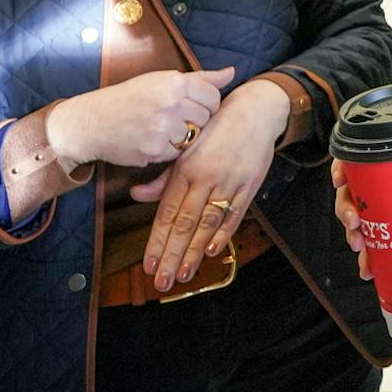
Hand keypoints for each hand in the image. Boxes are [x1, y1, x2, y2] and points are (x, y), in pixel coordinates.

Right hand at [47, 66, 233, 170]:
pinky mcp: (155, 150)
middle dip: (194, 122)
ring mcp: (163, 128)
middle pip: (206, 119)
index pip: (213, 97)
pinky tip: (150, 140)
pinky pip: (175, 155)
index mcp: (175, 82)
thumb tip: (231, 72)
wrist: (93, 121)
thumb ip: (200, 78)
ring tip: (159, 129)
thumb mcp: (161, 80)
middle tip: (172, 119)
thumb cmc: (129, 98)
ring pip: (192, 139)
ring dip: (180, 138)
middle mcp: (171, 103)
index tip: (190, 106)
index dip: (205, 105)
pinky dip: (166, 151)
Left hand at [131, 74, 287, 290]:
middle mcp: (206, 177)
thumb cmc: (216, 129)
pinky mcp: (249, 185)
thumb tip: (136, 195)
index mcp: (186, 169)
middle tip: (162, 281)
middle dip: (172, 255)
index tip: (148, 265)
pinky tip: (212, 251)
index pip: (167, 212)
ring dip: (194, 252)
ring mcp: (229, 182)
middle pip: (185, 223)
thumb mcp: (186, 147)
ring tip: (184, 274)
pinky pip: (235, 214)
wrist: (255, 110)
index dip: (157, 241)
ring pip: (208, 223)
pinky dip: (224, 233)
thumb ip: (163, 177)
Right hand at [333, 147, 391, 280]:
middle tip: (355, 222)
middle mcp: (385, 185)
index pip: (358, 159)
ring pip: (357, 221)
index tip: (340, 179)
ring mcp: (386, 210)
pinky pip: (374, 245)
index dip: (342, 167)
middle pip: (351, 193)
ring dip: (353, 236)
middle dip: (346, 209)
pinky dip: (369, 258)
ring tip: (361, 247)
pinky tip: (370, 268)